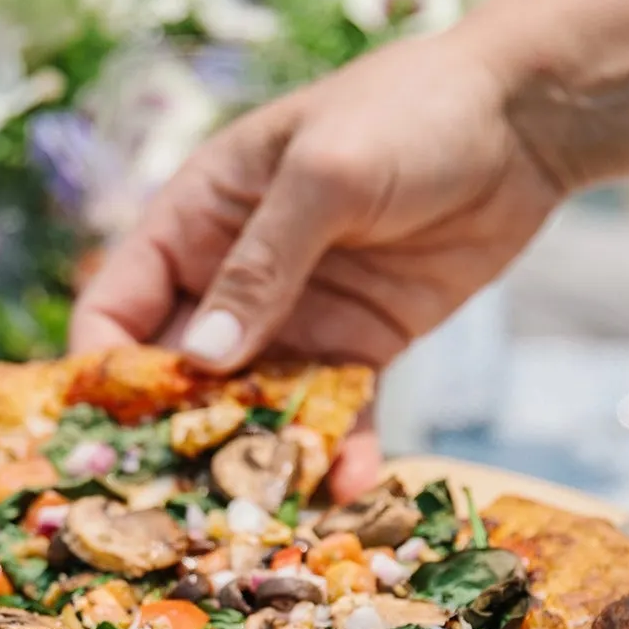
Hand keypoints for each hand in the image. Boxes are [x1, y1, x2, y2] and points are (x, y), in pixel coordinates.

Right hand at [68, 27, 566, 497]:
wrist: (523, 119)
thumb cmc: (408, 113)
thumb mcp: (325, 176)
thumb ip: (262, 265)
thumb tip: (203, 358)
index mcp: (197, 219)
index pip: (119, 306)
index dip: (106, 371)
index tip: (108, 436)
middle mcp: (232, 278)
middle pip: (181, 374)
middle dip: (180, 437)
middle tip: (182, 503)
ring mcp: (298, 317)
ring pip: (255, 406)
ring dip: (257, 458)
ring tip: (263, 515)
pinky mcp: (361, 347)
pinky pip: (335, 414)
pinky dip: (339, 453)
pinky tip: (349, 490)